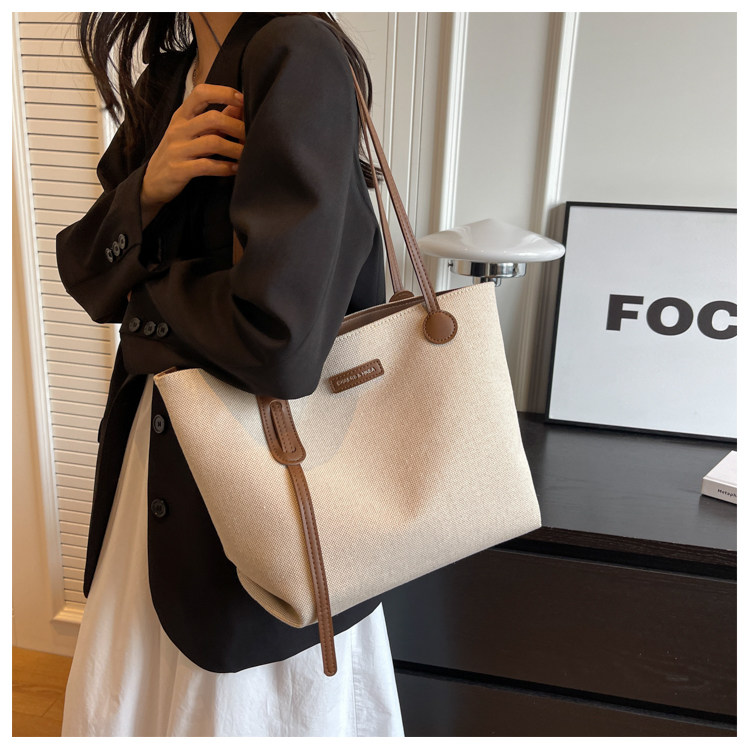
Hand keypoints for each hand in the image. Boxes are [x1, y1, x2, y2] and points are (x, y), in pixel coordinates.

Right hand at [140, 83, 245, 216]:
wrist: (152, 182)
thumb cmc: (179, 153)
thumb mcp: (192, 133)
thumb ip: (214, 120)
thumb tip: (240, 107)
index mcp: (182, 115)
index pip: (201, 92)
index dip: (224, 93)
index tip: (242, 100)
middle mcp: (178, 129)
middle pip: (213, 118)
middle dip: (237, 127)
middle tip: (251, 137)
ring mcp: (178, 149)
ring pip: (213, 142)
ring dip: (236, 149)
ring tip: (247, 155)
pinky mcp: (179, 170)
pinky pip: (207, 166)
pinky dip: (225, 167)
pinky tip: (236, 169)